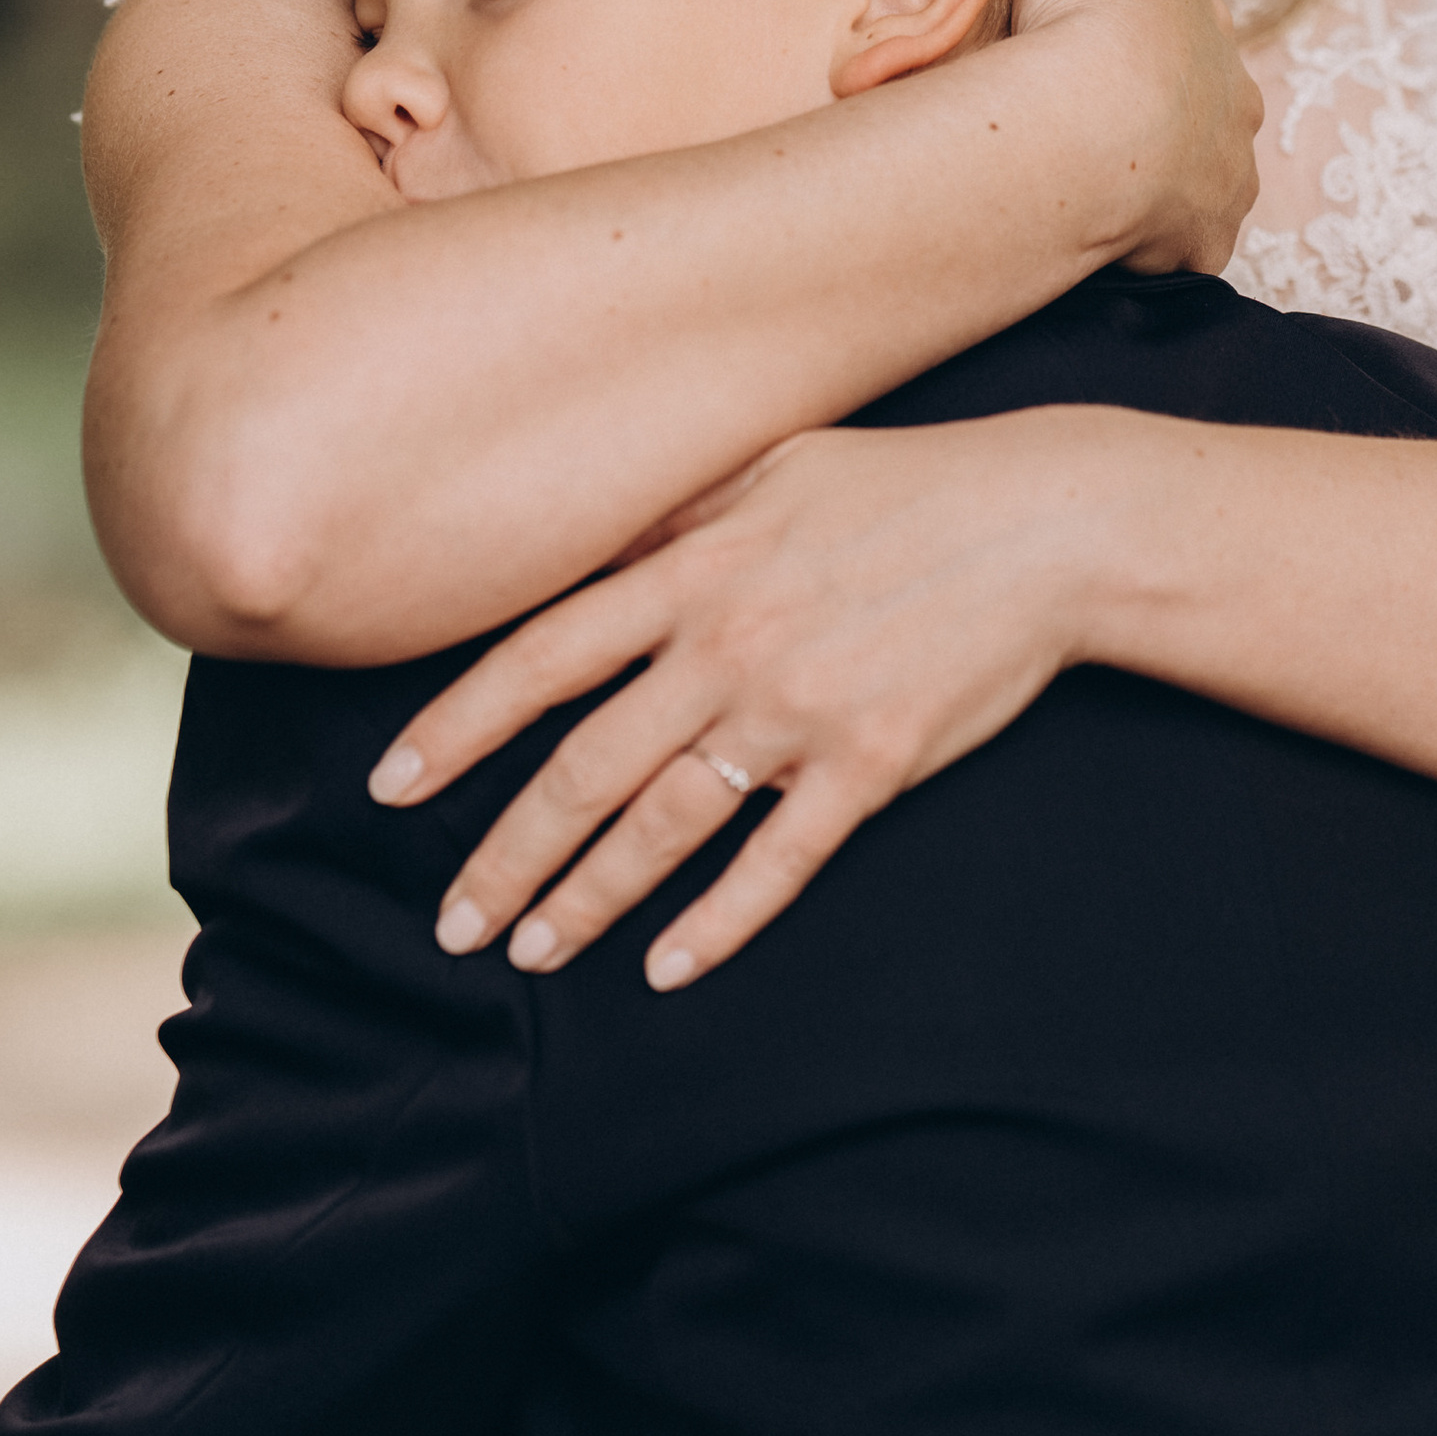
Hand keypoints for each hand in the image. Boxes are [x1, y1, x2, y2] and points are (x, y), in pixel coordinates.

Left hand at [372, 404, 1160, 988]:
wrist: (1045, 526)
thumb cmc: (903, 485)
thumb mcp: (770, 467)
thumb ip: (672, 517)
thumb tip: (583, 550)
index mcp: (694, 566)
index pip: (542, 657)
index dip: (457, 727)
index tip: (391, 787)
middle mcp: (729, 644)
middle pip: (586, 767)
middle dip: (505, 853)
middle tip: (450, 924)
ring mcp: (799, 711)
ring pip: (665, 826)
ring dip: (588, 900)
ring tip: (532, 950)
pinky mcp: (870, 765)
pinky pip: (778, 862)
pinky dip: (719, 922)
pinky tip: (669, 967)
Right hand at [1011, 0, 1259, 272]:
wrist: (1083, 126)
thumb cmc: (1088, 15)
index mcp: (1216, 42)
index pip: (1192, 41)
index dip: (1147, 44)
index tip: (1102, 49)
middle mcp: (1234, 116)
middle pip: (1204, 118)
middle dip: (1164, 122)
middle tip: (1097, 123)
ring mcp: (1218, 187)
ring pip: (1195, 186)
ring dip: (1157, 187)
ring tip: (1095, 187)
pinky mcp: (1192, 247)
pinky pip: (1177, 251)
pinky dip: (1149, 246)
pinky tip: (1107, 241)